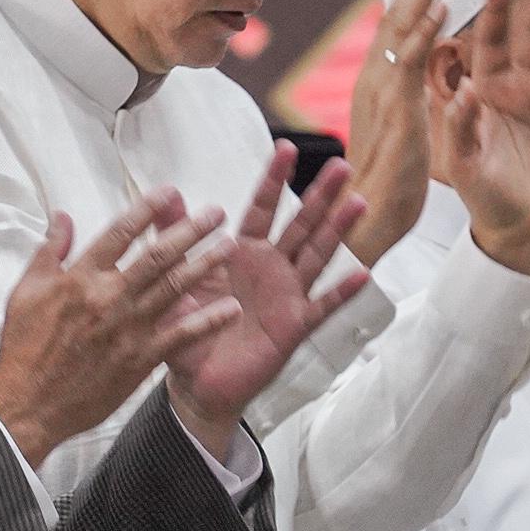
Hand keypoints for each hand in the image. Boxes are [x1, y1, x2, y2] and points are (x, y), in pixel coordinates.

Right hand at [0, 190, 236, 468]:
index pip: (120, 232)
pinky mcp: (140, 359)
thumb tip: (63, 216)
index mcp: (80, 277)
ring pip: (175, 289)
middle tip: (216, 213)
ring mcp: (128, 328)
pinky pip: (181, 335)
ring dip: (205, 265)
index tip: (169, 192)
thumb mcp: (25, 291)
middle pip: (157, 256)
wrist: (28, 404)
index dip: (147, 209)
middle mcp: (109, 297)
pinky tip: (231, 308)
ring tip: (230, 246)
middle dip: (190, 230)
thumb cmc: (23, 347)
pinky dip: (208, 321)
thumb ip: (49, 250)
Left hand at [162, 149, 369, 453]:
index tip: (287, 147)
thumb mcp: (175, 280)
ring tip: (359, 201)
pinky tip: (362, 273)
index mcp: (242, 253)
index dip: (273, 180)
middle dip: (320, 195)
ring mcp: (287, 295)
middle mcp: (270, 268)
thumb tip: (167, 194)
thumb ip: (173, 238)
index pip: (261, 209)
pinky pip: (322, 307)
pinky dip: (341, 292)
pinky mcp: (295, 326)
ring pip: (317, 256)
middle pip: (299, 225)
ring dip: (337, 231)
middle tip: (343, 165)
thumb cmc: (188, 329)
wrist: (197, 383)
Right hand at [340, 0, 459, 264]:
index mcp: (377, 84)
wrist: (362, 221)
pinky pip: (411, 61)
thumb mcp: (398, 132)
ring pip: (401, 25)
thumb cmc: (383, 186)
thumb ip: (404, 101)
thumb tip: (416, 83)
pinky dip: (425, 30)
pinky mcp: (396, 110)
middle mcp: (374, 79)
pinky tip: (444, 5)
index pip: (396, 26)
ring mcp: (382, 91)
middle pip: (397, 12)